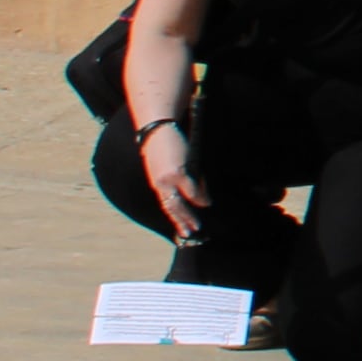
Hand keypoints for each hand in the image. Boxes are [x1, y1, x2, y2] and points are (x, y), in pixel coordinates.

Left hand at [138, 121, 207, 238]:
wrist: (157, 128)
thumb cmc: (163, 141)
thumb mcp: (168, 161)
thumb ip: (177, 174)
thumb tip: (193, 188)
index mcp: (157, 181)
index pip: (167, 203)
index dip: (176, 215)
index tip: (184, 225)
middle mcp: (160, 183)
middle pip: (170, 207)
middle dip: (181, 220)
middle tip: (190, 232)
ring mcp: (167, 179)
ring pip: (178, 204)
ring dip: (188, 216)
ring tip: (196, 225)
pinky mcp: (177, 173)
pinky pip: (190, 190)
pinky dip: (198, 198)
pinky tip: (205, 203)